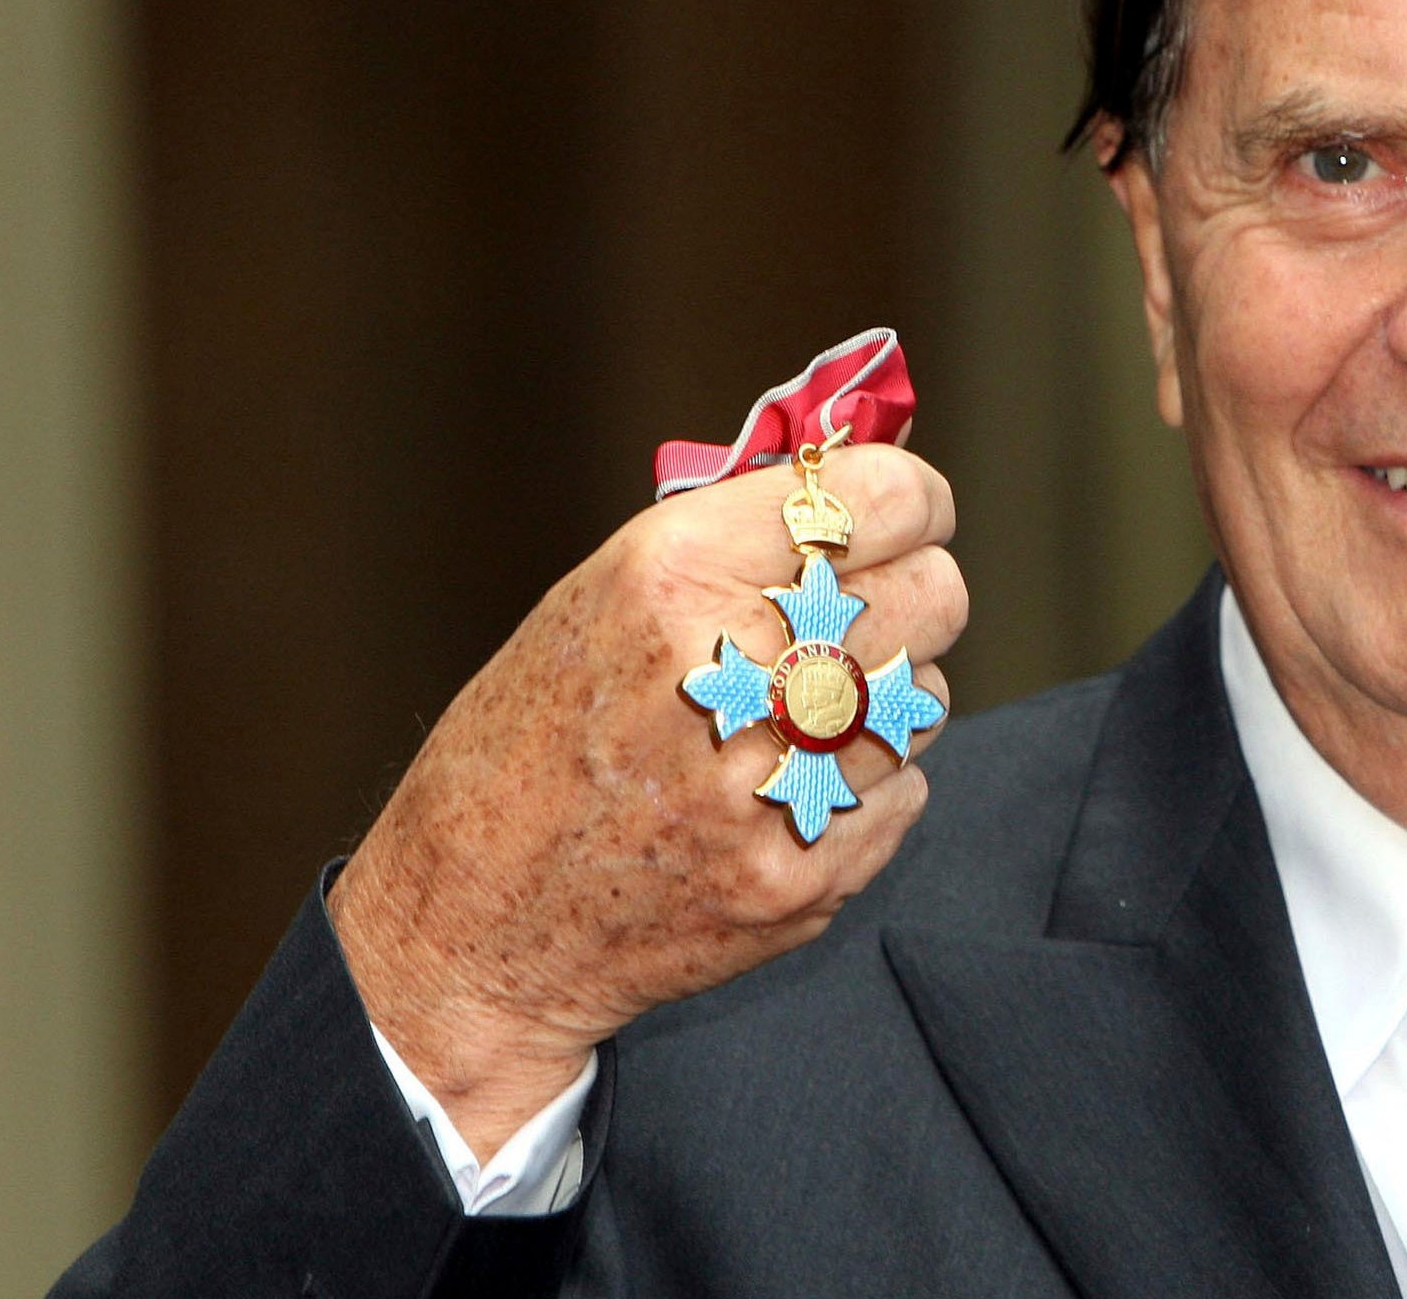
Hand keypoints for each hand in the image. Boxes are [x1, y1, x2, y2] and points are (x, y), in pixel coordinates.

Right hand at [330, 446, 962, 1154]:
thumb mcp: (602, 596)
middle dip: (908, 599)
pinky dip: (861, 790)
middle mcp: (728, 668)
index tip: (906, 514)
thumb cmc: (532, 741)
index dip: (912, 501)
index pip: (882, 496)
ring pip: (926, 697)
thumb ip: (738, 536)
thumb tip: (871, 485)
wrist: (472, 921)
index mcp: (673, 575)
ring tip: (788, 722)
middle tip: (855, 622)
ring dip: (880, 702)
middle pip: (935, 593)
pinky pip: (906, 789)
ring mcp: (769, 782)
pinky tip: (777, 796)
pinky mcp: (800, 874)